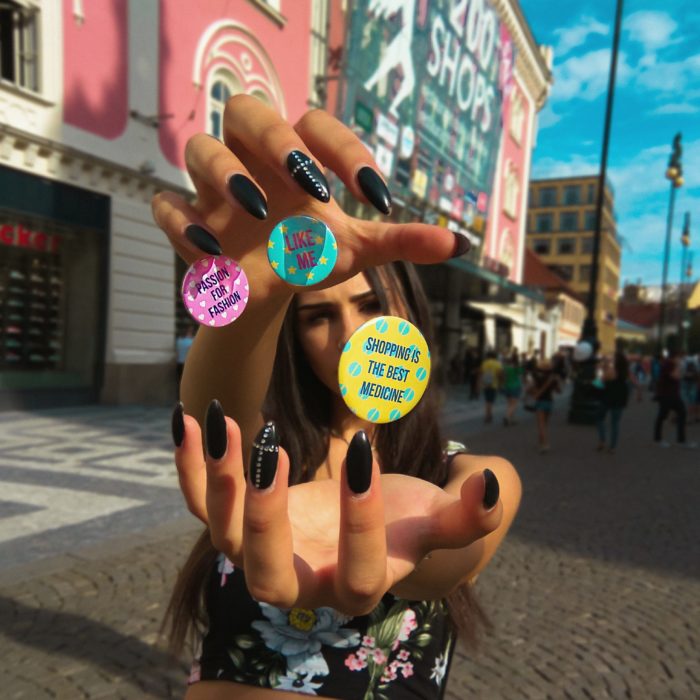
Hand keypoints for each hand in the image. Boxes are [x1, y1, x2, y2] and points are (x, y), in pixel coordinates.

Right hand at [151, 96, 465, 302]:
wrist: (265, 292)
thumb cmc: (309, 256)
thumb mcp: (358, 251)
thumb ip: (400, 241)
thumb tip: (460, 243)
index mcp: (296, 158)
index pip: (315, 125)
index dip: (347, 151)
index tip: (378, 198)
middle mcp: (253, 161)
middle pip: (246, 110)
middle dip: (275, 139)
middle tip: (310, 184)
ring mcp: (214, 190)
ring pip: (199, 148)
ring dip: (226, 173)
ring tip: (259, 212)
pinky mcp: (186, 221)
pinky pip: (166, 206)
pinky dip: (183, 224)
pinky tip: (214, 255)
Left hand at [176, 406, 501, 615]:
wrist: (355, 524)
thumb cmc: (401, 522)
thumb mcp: (433, 520)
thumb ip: (466, 515)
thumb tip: (493, 485)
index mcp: (356, 586)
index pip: (356, 573)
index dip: (361, 522)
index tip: (365, 452)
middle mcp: (301, 582)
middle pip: (267, 578)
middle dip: (266, 517)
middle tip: (274, 451)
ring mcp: (262, 554)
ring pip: (225, 537)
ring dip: (219, 483)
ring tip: (224, 423)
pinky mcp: (238, 523)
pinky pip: (202, 504)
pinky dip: (190, 466)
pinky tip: (190, 417)